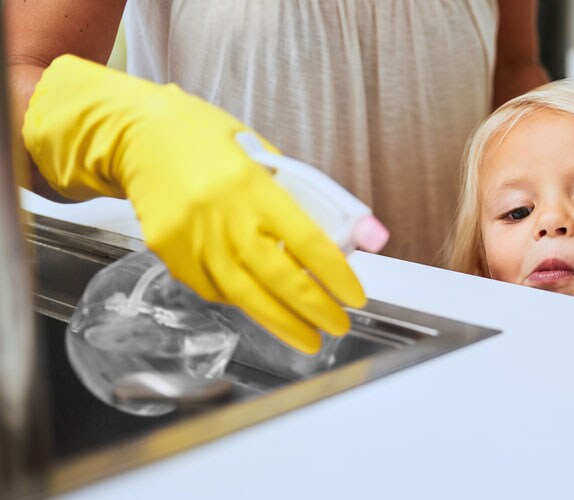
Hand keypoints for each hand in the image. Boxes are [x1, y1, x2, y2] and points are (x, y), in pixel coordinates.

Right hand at [24, 55, 364, 353]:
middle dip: (314, 310)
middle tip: (339, 327)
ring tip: (309, 339)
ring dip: (282, 323)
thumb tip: (365, 235)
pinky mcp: (170, 254)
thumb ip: (311, 196)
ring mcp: (193, 239)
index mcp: (254, 186)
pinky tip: (263, 309)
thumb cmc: (208, 140)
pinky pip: (213, 290)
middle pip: (279, 278)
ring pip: (246, 295)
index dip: (336, 276)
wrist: (138, 136)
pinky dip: (242, 302)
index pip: (308, 241)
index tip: (355, 296)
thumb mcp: (266, 155)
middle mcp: (223, 216)